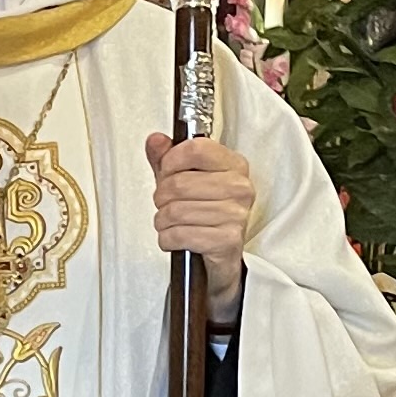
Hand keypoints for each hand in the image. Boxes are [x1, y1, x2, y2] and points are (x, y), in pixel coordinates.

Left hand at [144, 135, 253, 318]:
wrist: (221, 254)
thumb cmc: (205, 212)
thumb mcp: (185, 179)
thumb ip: (167, 158)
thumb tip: (156, 141)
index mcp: (234, 165)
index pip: (195, 149)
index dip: (171, 161)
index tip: (167, 171)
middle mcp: (240, 188)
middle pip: (179, 183)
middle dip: (162, 196)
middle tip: (166, 203)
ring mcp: (236, 215)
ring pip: (176, 211)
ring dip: (163, 220)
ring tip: (170, 222)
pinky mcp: (226, 241)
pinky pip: (180, 234)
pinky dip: (167, 238)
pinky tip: (174, 237)